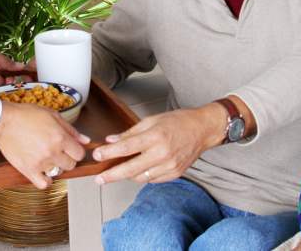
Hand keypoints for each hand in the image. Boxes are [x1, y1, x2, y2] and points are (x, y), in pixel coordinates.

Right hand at [0, 101, 90, 188]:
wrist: (5, 121)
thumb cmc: (27, 115)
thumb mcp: (53, 116)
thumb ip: (71, 130)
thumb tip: (85, 140)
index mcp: (60, 138)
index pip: (79, 154)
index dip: (77, 151)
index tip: (71, 150)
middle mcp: (52, 152)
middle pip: (71, 165)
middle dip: (68, 159)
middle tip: (59, 153)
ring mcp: (40, 162)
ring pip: (58, 174)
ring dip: (56, 167)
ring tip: (49, 159)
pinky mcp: (28, 170)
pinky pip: (43, 184)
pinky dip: (46, 181)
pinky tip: (43, 172)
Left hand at [91, 103, 226, 184]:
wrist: (203, 130)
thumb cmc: (179, 122)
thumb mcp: (153, 120)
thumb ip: (131, 132)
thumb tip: (111, 140)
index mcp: (156, 136)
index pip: (126, 147)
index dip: (109, 153)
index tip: (97, 156)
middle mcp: (163, 153)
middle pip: (130, 169)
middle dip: (112, 175)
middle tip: (99, 178)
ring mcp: (169, 166)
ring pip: (140, 177)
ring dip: (126, 175)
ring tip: (117, 171)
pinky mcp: (174, 174)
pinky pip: (151, 180)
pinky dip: (142, 175)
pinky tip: (138, 169)